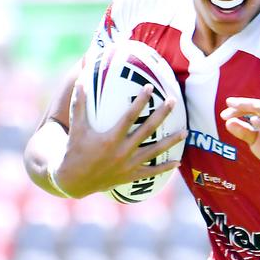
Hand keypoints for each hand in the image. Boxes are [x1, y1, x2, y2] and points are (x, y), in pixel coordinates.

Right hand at [56, 82, 186, 197]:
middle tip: (173, 102)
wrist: (75, 180)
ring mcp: (128, 165)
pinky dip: (164, 168)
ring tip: (185, 132)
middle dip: (161, 115)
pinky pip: (151, 172)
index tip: (150, 88)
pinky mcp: (130, 176)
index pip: (129, 116)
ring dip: (171, 142)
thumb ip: (79, 103)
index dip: (140, 101)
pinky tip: (177, 163)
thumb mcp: (77, 126)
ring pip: (154, 151)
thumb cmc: (75, 150)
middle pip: (147, 130)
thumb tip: (81, 79)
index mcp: (110, 138)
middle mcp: (122, 151)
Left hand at [220, 97, 259, 184]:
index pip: (254, 108)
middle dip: (244, 105)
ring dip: (256, 109)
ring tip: (240, 107)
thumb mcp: (257, 143)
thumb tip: (228, 122)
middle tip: (229, 105)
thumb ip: (244, 133)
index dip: (239, 108)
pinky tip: (255, 122)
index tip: (224, 113)